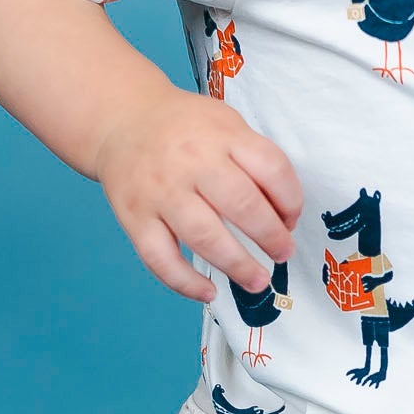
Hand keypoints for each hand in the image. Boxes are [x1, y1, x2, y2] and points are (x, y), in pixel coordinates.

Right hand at [93, 89, 302, 304]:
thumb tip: (284, 215)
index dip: (291, 201)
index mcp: (222, 135)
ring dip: (237, 265)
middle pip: (242, 205)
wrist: (122, 121)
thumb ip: (255, 160)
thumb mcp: (226, 124)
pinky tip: (208, 292)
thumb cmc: (184, 129)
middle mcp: (191, 162)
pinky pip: (160, 258)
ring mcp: (161, 192)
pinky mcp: (135, 217)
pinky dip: (185, 282)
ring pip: (204, 237)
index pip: (271, 169)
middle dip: (271, 237)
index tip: (291, 220)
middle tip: (282, 253)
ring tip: (257, 281)